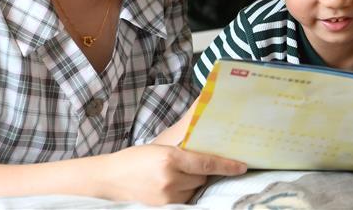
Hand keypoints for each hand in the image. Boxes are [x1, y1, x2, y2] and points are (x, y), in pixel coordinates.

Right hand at [101, 143, 246, 204]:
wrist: (109, 179)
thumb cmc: (135, 160)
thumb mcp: (160, 149)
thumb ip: (183, 153)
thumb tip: (209, 159)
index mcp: (170, 158)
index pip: (207, 163)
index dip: (227, 165)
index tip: (242, 166)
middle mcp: (170, 178)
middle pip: (202, 177)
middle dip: (199, 172)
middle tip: (184, 166)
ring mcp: (166, 196)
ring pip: (194, 189)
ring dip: (190, 183)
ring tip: (170, 177)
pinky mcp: (163, 207)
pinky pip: (184, 200)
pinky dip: (182, 193)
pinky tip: (168, 187)